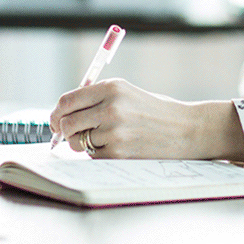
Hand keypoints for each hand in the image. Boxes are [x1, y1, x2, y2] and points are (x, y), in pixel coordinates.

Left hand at [49, 79, 243, 161]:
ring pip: (77, 142)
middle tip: (69, 134)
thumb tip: (63, 112)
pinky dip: (99, 153)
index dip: (57, 113)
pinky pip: (93, 156)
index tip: (57, 120)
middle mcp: (111, 108)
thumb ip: (96, 98)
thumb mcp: (127, 92)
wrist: (186, 129)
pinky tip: (118, 146)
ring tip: (103, 138)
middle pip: (66, 123)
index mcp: (112, 87)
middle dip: (64, 131)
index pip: (67, 101)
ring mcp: (115, 132)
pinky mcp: (119, 153)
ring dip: (83, 143)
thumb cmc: (155, 110)